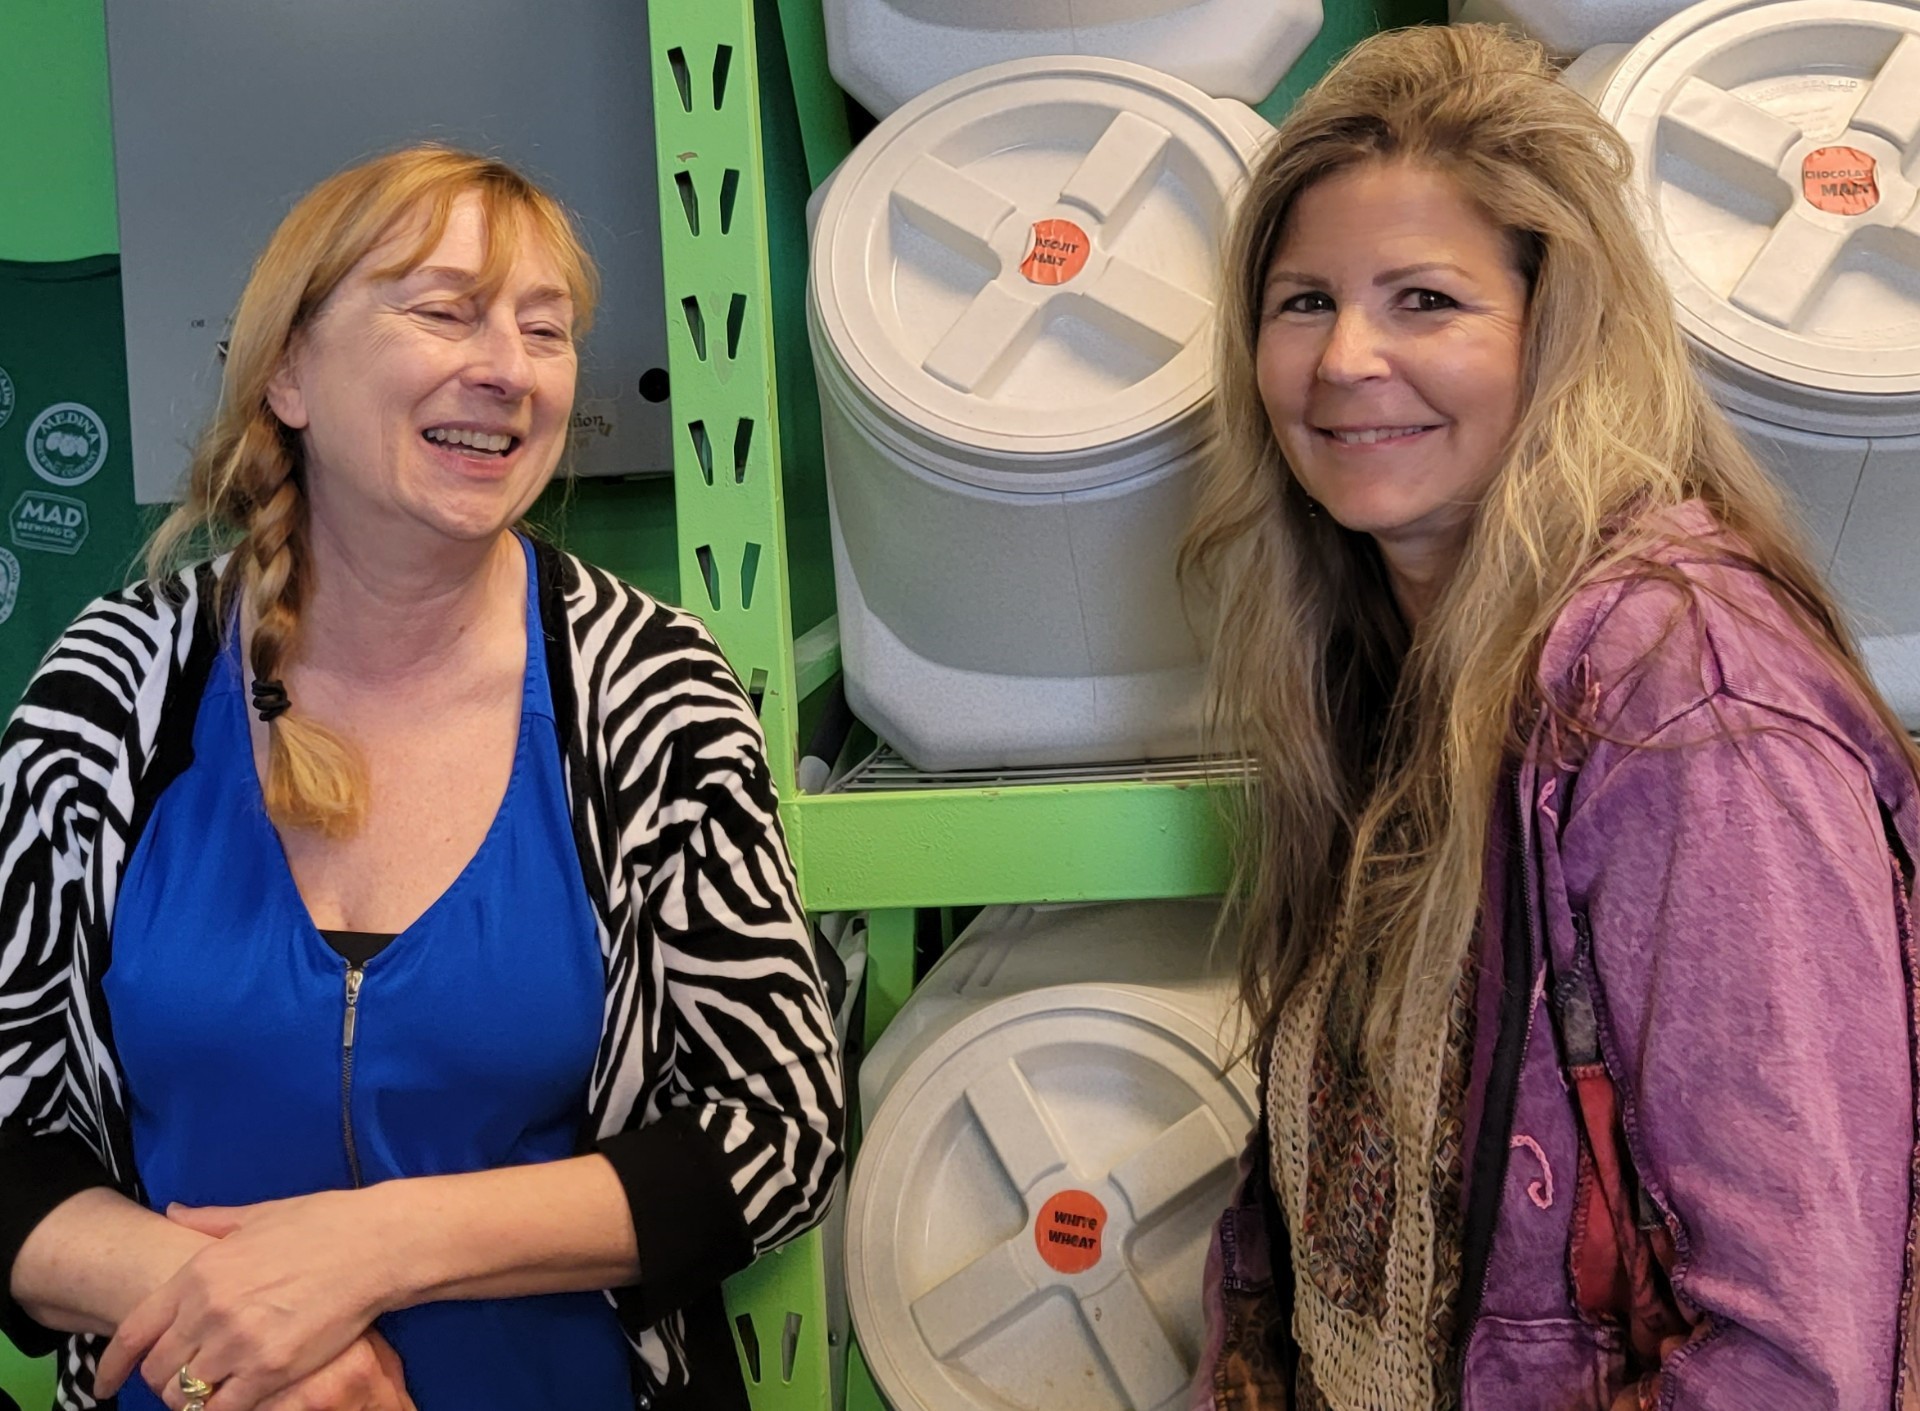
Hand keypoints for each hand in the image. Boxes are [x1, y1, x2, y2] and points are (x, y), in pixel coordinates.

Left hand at [93, 1192, 400, 1409]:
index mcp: (200, 1272)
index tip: (104, 1383)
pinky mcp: (272, 1368)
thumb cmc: (323, 1223)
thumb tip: (174, 1212)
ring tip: (210, 1391)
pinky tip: (236, 1400)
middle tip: (182, 1380)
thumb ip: (209, 1220)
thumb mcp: (259, 1214)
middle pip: (158, 1370)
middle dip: (163, 1380)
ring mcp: (239, 1342)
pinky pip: (225, 1409)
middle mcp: (209, 1310)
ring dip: (192, 1398)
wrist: (377, 1244)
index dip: (112, 1365)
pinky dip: (222, 1410)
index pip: (134, 1332)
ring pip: (187, 1395)